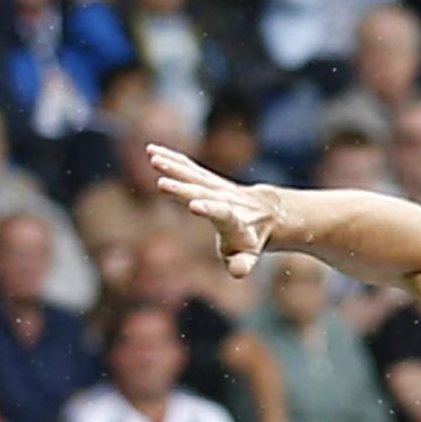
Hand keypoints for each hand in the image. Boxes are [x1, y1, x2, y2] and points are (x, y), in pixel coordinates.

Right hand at [149, 145, 277, 277]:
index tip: (194, 205)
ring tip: (154, 159)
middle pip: (202, 192)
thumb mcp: (249, 256)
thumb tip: (237, 272)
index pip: (222, 213)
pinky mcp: (208, 179)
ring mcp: (217, 186)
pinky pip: (189, 167)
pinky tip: (152, 150)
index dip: (210, 209)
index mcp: (234, 220)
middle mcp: (225, 199)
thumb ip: (243, 263)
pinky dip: (172, 158)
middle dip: (182, 189)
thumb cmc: (251, 241)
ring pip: (194, 175)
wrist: (268, 213)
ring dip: (174, 167)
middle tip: (162, 183)